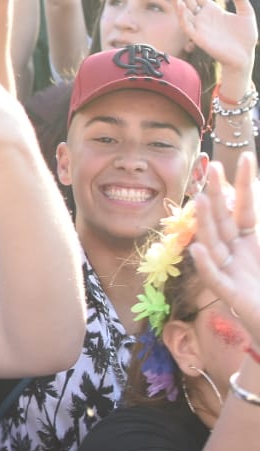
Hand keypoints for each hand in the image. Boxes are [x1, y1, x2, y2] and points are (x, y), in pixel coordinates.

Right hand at [173, 0, 258, 76]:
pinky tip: (181, 5)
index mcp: (211, 9)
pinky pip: (186, 25)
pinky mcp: (198, 37)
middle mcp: (202, 16)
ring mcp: (198, 26)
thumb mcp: (246, 12)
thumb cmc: (245, 36)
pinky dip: (182, 15)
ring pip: (183, 11)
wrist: (244, 55)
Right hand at [188, 155, 259, 344]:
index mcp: (250, 239)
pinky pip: (214, 276)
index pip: (245, 206)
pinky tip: (197, 248)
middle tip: (211, 166)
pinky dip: (205, 263)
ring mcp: (230, 270)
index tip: (245, 156)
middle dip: (216, 193)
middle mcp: (235, 250)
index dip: (244, 184)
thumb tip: (254, 208)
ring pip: (213, 242)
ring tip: (201, 201)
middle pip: (222, 218)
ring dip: (205, 222)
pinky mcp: (229, 293)